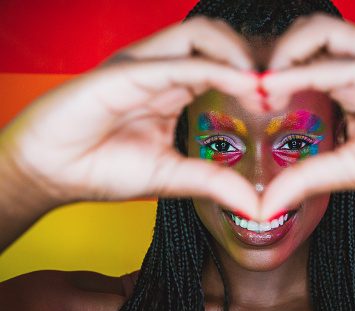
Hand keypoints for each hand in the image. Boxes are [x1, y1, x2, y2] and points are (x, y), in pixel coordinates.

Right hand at [0, 17, 261, 216]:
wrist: (51, 172)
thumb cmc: (103, 169)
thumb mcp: (171, 177)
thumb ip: (212, 182)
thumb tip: (256, 205)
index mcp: (173, 89)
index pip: (223, 66)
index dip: (254, 78)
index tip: (279, 102)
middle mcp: (163, 70)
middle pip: (219, 41)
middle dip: (254, 58)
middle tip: (278, 88)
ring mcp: (145, 66)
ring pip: (201, 35)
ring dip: (238, 54)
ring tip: (263, 84)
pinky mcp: (126, 71)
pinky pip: (177, 61)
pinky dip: (213, 68)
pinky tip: (241, 83)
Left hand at [260, 14, 354, 225]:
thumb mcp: (347, 170)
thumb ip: (306, 178)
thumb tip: (264, 205)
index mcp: (346, 86)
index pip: (297, 64)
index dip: (267, 78)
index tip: (245, 105)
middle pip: (301, 41)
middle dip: (267, 59)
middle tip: (244, 90)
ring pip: (319, 33)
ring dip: (282, 54)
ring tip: (259, 85)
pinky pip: (346, 60)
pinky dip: (307, 70)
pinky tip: (277, 85)